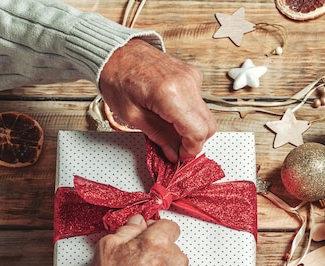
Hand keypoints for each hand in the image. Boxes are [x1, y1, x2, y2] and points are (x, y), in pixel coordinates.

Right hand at [91, 215, 188, 265]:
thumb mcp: (109, 245)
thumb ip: (128, 229)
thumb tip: (138, 222)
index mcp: (159, 243)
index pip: (169, 225)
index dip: (156, 229)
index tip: (147, 235)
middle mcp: (174, 261)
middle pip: (172, 248)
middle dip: (158, 251)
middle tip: (137, 261)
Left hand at [99, 38, 216, 161]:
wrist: (116, 51)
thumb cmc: (118, 78)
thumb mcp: (133, 116)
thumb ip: (158, 137)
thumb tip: (174, 153)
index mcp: (170, 94)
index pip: (198, 132)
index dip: (190, 150)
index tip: (180, 156)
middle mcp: (187, 83)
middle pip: (208, 125)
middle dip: (193, 142)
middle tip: (175, 147)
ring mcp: (192, 77)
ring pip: (205, 115)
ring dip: (191, 128)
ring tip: (169, 130)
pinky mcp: (192, 75)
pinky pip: (199, 103)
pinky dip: (189, 115)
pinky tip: (170, 115)